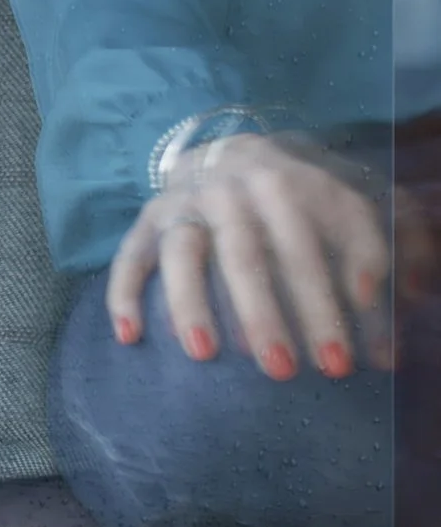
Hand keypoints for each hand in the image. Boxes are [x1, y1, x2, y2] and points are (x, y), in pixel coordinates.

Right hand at [108, 132, 410, 378]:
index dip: (326, 305)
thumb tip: (401, 307)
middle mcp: (231, 188)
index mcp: (288, 183)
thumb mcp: (359, 210)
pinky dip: (124, 293)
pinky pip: (131, 255)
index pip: (308, 247)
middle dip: (263, 315)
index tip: (346, 363)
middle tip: (283, 373)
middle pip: (244, 254)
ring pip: (183, 252)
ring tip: (203, 355)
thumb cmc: (310, 201)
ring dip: (190, 303)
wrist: (237, 153)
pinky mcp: (149, 219)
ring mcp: (185, 202)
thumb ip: (385, 255)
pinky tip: (130, 336)